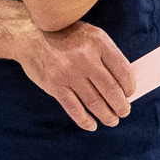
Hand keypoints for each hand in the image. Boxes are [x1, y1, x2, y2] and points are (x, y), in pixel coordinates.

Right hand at [10, 19, 134, 130]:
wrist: (29, 34)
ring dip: (107, 116)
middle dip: (122, 106)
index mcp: (98, 42)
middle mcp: (85, 57)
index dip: (130, 88)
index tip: (130, 94)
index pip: (123, 71)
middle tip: (124, 112)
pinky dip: (85, 120)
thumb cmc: (64, 35)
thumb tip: (124, 84)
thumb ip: (106, 55)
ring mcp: (69, 73)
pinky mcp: (54, 85)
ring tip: (112, 121)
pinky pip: (74, 109)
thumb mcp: (90, 35)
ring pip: (95, 102)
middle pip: (111, 90)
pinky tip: (92, 125)